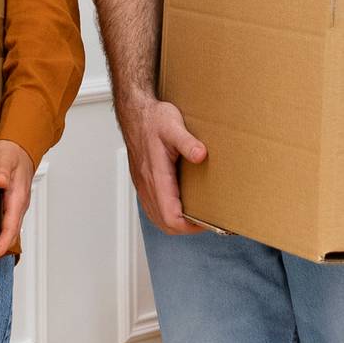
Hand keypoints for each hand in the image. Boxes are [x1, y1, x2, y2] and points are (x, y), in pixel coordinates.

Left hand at [0, 139, 34, 259]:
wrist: (22, 147)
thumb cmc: (13, 152)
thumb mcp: (5, 156)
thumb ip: (2, 168)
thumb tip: (0, 181)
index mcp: (18, 197)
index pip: (12, 225)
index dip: (3, 242)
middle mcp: (19, 205)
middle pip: (10, 232)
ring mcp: (16, 206)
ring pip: (8, 228)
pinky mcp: (11, 204)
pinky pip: (6, 221)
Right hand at [118, 95, 206, 233]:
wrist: (135, 114)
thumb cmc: (154, 120)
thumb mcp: (174, 126)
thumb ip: (187, 142)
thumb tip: (201, 156)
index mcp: (156, 176)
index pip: (171, 216)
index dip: (190, 226)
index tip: (207, 221)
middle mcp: (148, 185)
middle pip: (165, 224)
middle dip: (186, 228)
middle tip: (206, 221)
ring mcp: (143, 186)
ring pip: (158, 218)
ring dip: (176, 223)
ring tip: (195, 216)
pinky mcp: (143, 183)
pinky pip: (153, 209)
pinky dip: (167, 214)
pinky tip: (180, 205)